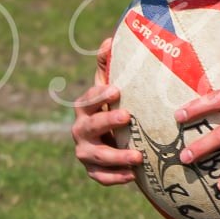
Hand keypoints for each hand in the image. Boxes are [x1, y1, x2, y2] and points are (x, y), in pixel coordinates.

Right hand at [71, 35, 142, 185]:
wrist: (114, 139)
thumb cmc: (115, 107)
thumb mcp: (113, 87)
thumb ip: (109, 65)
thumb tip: (109, 40)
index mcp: (85, 108)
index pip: (87, 99)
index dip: (99, 94)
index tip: (116, 89)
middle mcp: (81, 130)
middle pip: (89, 127)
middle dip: (107, 122)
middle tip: (127, 117)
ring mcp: (85, 152)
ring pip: (96, 156)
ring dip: (116, 156)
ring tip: (138, 156)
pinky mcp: (93, 170)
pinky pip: (101, 177)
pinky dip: (116, 178)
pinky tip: (134, 176)